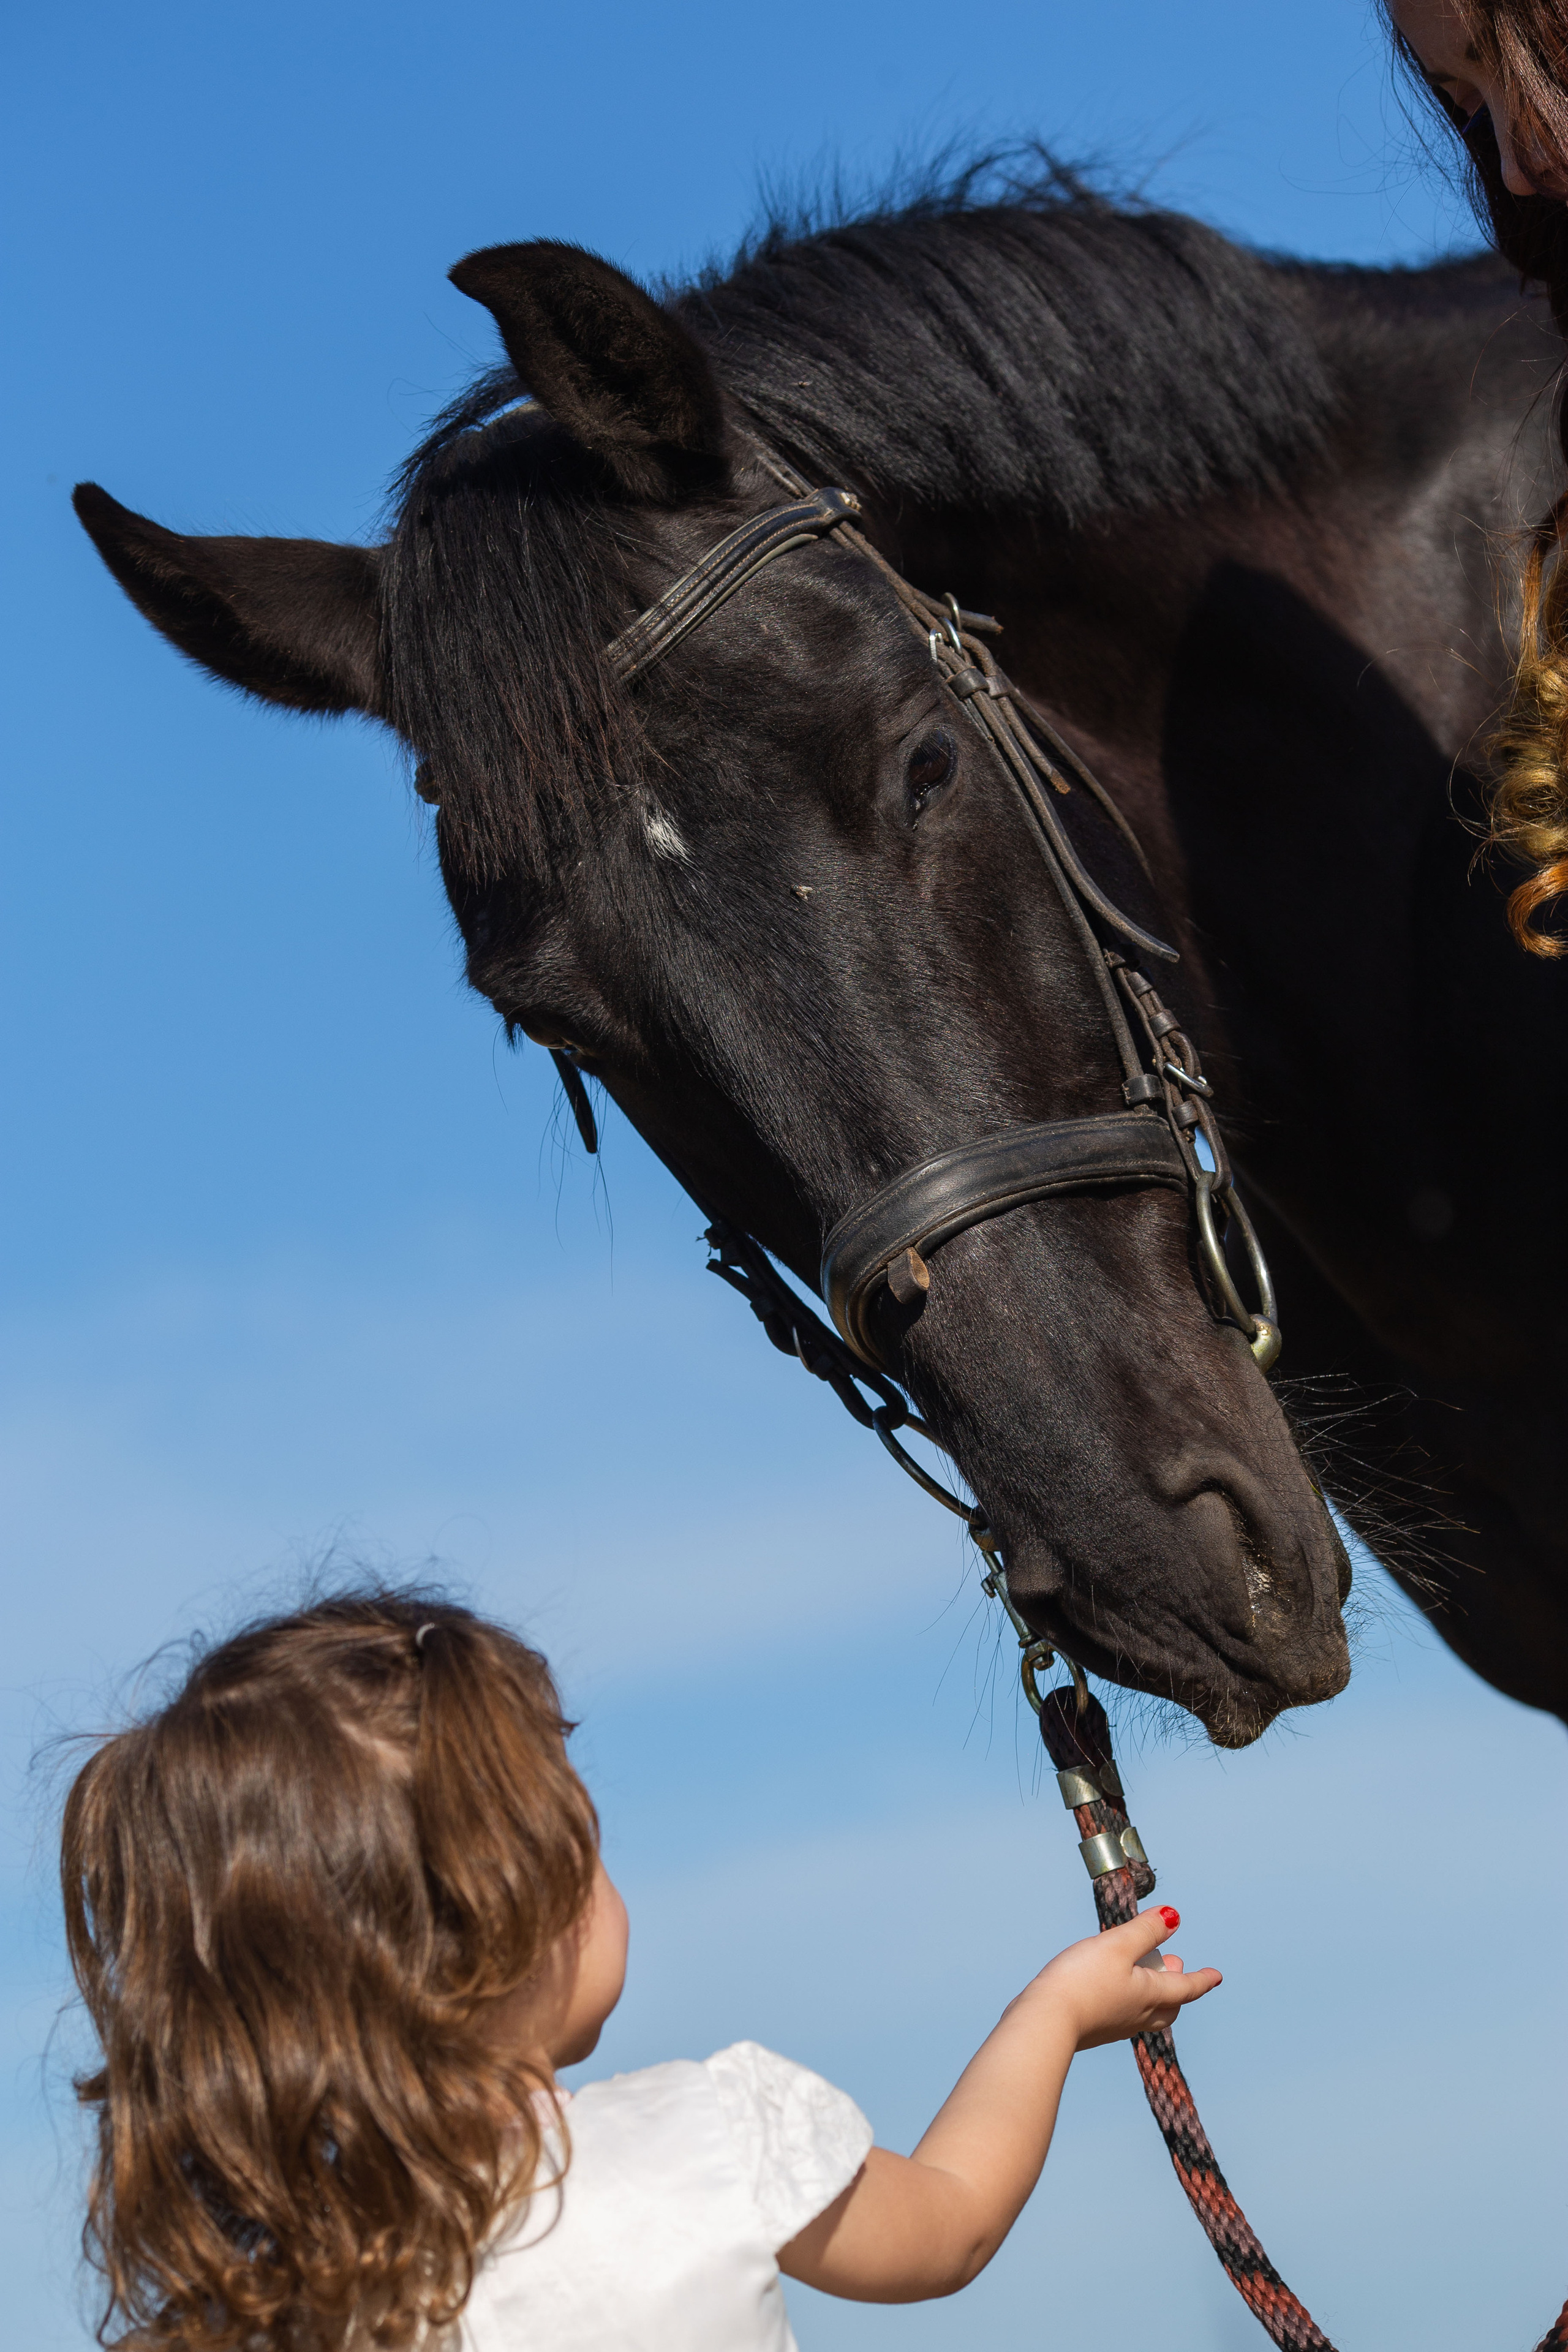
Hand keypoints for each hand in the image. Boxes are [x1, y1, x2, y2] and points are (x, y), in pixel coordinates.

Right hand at [1025, 1905, 1220, 2049]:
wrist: (1046, 2022)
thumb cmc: (1082, 1981)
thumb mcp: (1118, 1946)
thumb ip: (1146, 1931)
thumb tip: (1173, 1917)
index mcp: (1151, 1995)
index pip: (1186, 1987)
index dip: (1202, 1978)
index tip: (1216, 1976)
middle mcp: (1139, 2015)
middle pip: (1169, 2004)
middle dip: (1176, 1985)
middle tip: (1172, 1965)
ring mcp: (1116, 2025)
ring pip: (1148, 2011)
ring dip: (1152, 1991)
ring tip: (1141, 1971)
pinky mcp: (1095, 2028)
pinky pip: (1124, 2014)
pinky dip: (1128, 1998)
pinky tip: (1110, 1987)